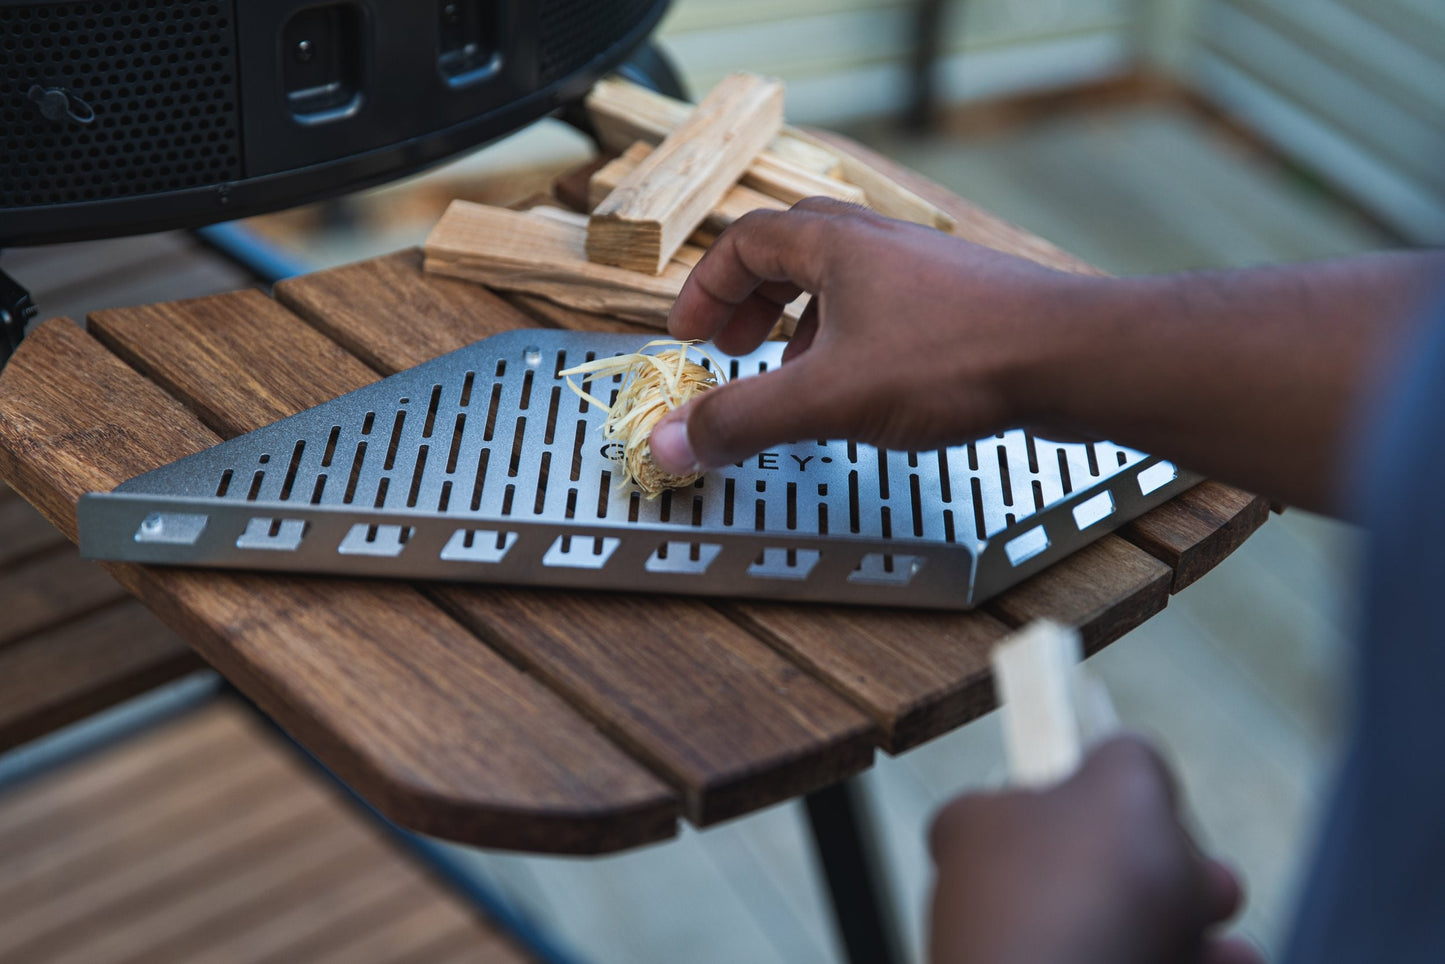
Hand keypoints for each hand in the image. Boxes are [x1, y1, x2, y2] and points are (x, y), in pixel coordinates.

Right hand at [650, 198, 1096, 475]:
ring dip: (800, 330)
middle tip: (731, 351)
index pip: (745, 243)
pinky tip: (861, 397)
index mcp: (835, 244)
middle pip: (791, 254)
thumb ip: (743, 419)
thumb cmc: (956, 359)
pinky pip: (883, 313)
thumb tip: (669, 441)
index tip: (689, 336)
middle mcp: (878, 245)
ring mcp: (923, 273)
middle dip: (751, 304)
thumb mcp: (826, 397)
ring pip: (841, 286)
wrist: (1071, 358)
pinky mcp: (959, 306)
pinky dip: (850, 346)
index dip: (707, 289)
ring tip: (788, 383)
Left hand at [928, 736, 1261, 963]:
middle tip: (1216, 886)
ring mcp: (1018, 961)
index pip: (1037, 798)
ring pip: (1121, 937)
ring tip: (1235, 950)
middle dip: (1176, 877)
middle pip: (1097, 875)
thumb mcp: (1123, 783)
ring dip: (1192, 935)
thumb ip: (1132, 760)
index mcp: (977, 830)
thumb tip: (1135, 772)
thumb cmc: (1080, 898)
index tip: (1159, 812)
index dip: (1109, 801)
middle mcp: (987, 900)